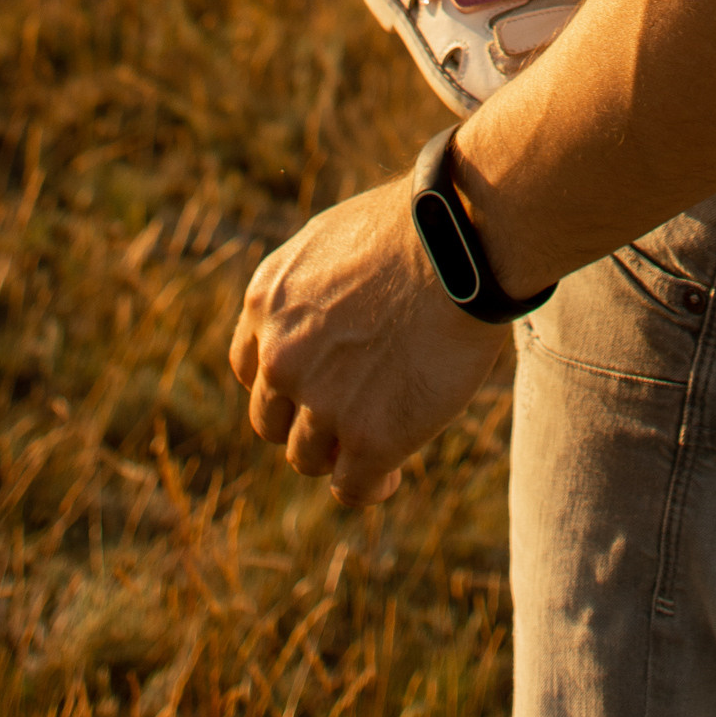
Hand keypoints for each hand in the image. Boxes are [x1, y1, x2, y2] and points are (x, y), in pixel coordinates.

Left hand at [229, 176, 502, 507]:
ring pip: (309, 456)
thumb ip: (313, 287)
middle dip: (306, 420)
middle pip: (273, 420)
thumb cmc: (418, 228)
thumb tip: (324, 312)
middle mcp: (281, 357)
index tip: (315, 384)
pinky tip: (390, 475)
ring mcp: (322, 403)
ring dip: (339, 452)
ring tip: (379, 442)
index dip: (284, 382)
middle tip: (351, 412)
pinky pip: (352, 487)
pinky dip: (370, 487)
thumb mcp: (336, 240)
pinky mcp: (369, 439)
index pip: (253, 368)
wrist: (462, 243)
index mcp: (267, 302)